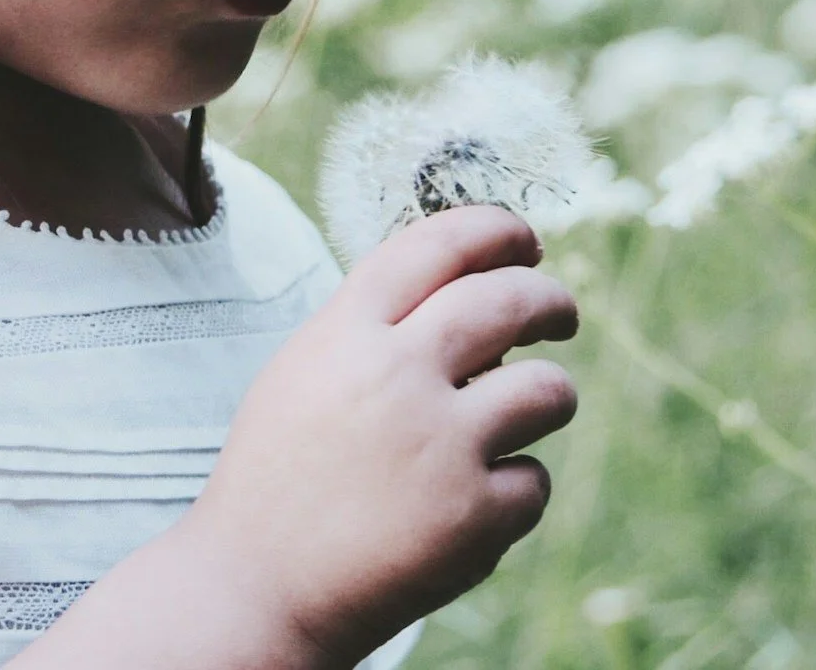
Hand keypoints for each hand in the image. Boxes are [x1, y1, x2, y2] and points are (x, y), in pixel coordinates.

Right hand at [178, 206, 579, 665]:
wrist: (255, 588)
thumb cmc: (279, 478)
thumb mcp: (305, 374)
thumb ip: (376, 330)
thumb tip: (475, 296)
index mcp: (346, 333)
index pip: (438, 244)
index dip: (495, 229)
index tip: (523, 240)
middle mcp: (396, 375)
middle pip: (508, 301)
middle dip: (549, 300)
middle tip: (560, 313)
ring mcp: (440, 446)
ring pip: (548, 390)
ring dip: (553, 395)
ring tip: (537, 409)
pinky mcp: (473, 517)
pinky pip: (534, 481)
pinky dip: (516, 491)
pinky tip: (477, 504)